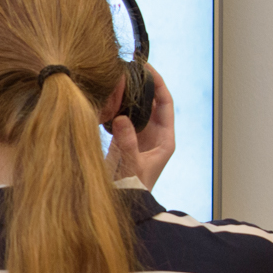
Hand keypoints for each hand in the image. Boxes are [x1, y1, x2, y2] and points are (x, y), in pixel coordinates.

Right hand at [106, 64, 174, 190]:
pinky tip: (107, 98)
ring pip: (136, 108)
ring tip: (117, 79)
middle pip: (151, 102)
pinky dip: (116, 106)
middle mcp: (154, 135)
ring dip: (128, 95)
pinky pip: (122, 117)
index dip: (159, 84)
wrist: (122, 204)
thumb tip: (121, 118)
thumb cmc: (132, 189)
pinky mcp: (124, 141)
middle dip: (142, 85)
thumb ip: (127, 142)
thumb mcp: (131, 165)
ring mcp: (139, 137)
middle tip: (129, 69)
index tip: (147, 68)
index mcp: (165, 139)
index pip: (166, 104)